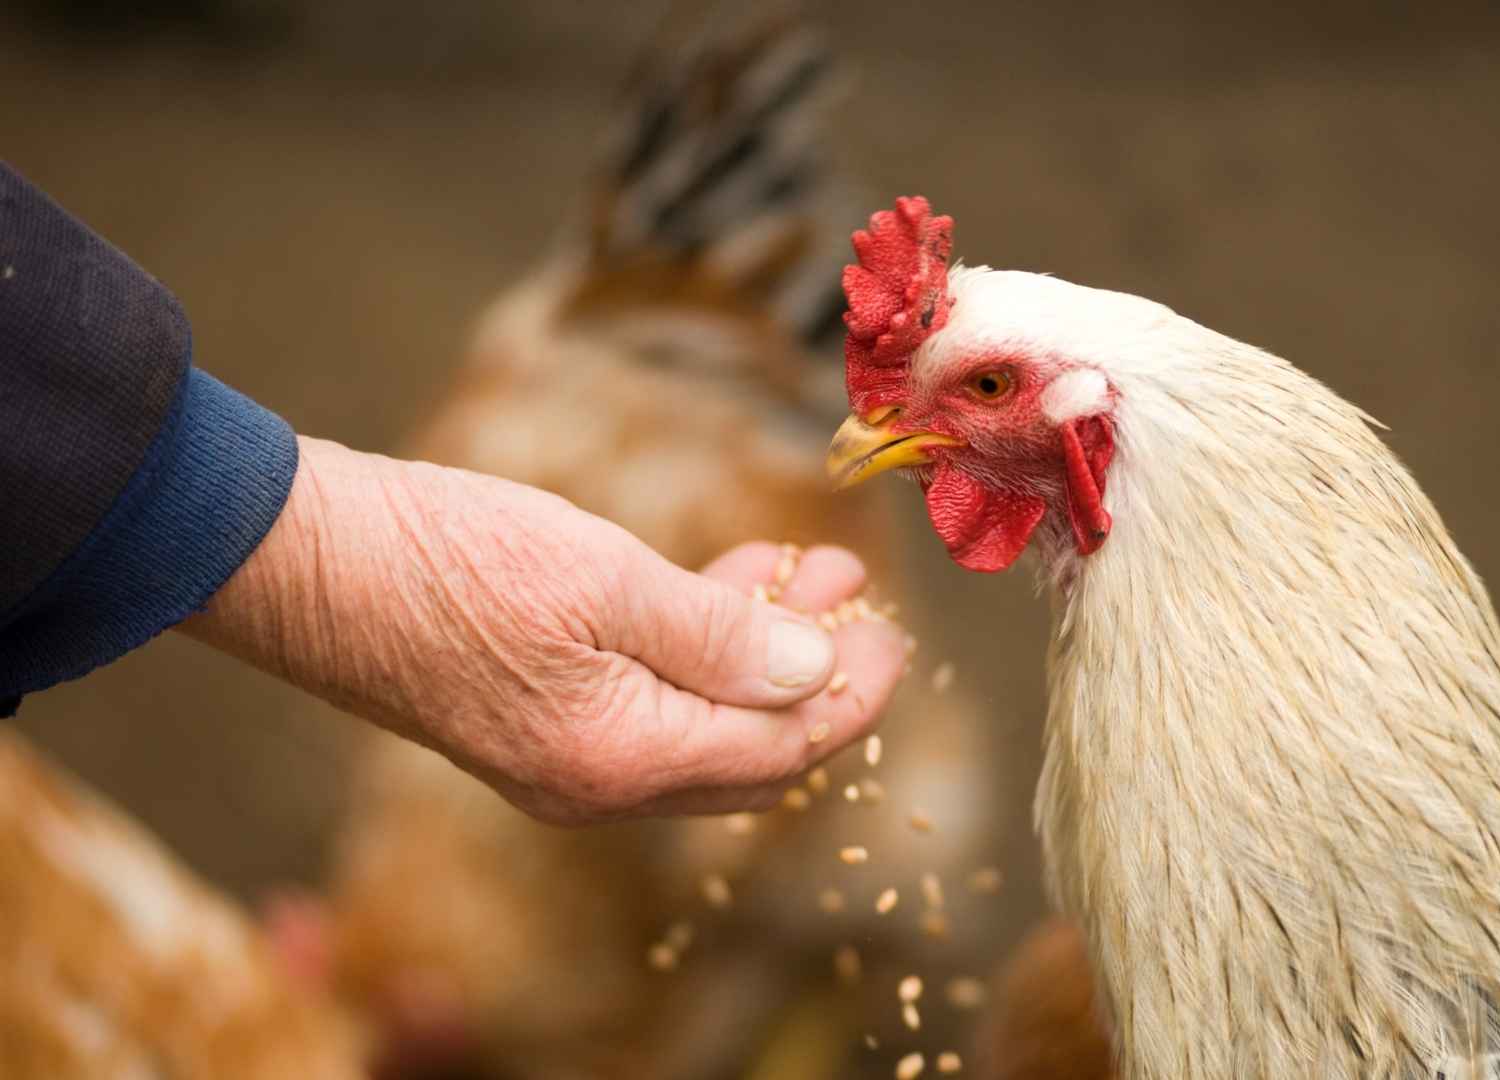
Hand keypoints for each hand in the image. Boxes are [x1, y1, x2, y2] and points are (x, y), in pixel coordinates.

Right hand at [181, 436, 906, 823]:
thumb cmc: (445, 558)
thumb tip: (819, 672)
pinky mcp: (537, 716)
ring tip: (811, 568)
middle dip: (819, 678)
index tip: (893, 630)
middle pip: (752, 753)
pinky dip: (701, 647)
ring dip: (764, 651)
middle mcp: (597, 782)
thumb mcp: (603, 580)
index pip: (781, 750)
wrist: (300, 560)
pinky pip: (650, 700)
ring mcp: (563, 756)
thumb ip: (721, 635)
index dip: (851, 694)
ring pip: (704, 721)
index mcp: (622, 758)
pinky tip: (727, 580)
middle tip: (860, 601)